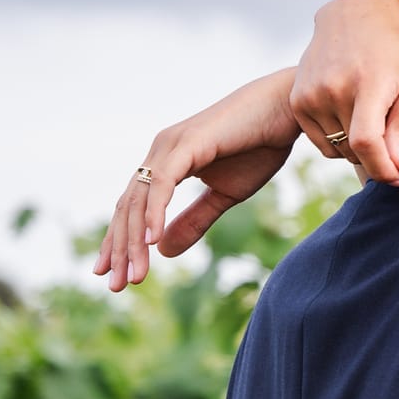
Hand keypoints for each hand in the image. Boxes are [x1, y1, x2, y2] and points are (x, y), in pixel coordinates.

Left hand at [94, 69, 302, 290]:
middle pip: (128, 207)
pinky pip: (163, 184)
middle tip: (116, 286)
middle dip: (121, 249)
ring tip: (133, 275)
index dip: (120, 241)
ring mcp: (169, 146)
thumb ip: (194, 221)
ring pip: (139, 200)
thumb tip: (162, 250)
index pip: (133, 207)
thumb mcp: (225, 196)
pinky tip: (151, 241)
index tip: (111, 275)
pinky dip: (154, 213)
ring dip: (134, 241)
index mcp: (166, 163)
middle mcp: (159, 152)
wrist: (287, 112)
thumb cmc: (260, 147)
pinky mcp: (186, 144)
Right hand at [291, 0, 398, 183]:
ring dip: (361, 152)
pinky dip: (340, 142)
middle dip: (380, 163)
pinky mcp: (297, 99)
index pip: (367, 142)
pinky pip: (321, 141)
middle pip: (355, 150)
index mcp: (367, 82)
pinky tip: (357, 124)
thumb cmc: (396, 47)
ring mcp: (310, 93)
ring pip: (339, 149)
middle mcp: (332, 88)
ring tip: (381, 135)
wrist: (354, 12)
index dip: (384, 168)